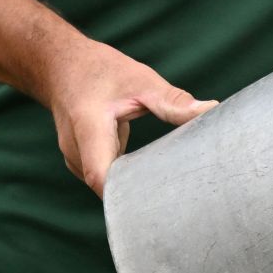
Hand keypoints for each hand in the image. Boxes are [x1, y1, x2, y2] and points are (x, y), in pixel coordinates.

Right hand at [42, 36, 216, 194]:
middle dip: (138, 195)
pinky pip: (104, 177)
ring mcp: (74, 158)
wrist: (62, 66)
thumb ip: (173, 101)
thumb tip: (211, 109)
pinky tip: (146, 175)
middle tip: (176, 201)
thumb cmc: (100, 70)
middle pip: (107, 185)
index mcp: (88, 126)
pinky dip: (124, 177)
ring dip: (132, 186)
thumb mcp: (140, 80)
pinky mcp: (81, 162)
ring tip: (165, 189)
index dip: (124, 198)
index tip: (155, 206)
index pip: (100, 175)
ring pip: (105, 185)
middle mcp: (76, 148)